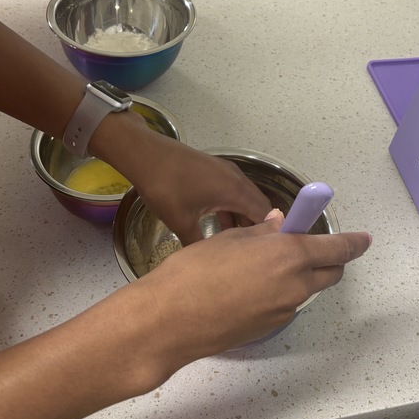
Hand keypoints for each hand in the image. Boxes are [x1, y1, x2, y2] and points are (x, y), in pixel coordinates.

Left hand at [126, 137, 272, 243]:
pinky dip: (232, 207)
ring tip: (239, 243)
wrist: (146, 155)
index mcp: (235, 191)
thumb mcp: (181, 222)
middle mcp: (237, 179)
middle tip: (256, 253)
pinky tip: (221, 225)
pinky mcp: (215, 169)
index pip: (266, 214)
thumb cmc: (165, 188)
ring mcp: (226, 171)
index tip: (272, 254)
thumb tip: (206, 262)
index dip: (272, 234)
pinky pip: (233, 191)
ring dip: (244, 218)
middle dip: (259, 228)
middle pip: (259, 205)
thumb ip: (199, 244)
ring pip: (245, 198)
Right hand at [129, 211, 371, 371]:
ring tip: (262, 264)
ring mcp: (283, 311)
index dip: (354, 243)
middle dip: (328, 260)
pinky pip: (285, 305)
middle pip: (329, 274)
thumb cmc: (195, 271)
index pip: (337, 249)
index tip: (364, 239)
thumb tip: (280, 224)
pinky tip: (247, 287)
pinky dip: (279, 292)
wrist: (170, 320)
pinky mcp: (268, 328)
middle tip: (308, 247)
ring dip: (299, 276)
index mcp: (289, 255)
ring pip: (305, 289)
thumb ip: (263, 232)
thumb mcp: (230, 239)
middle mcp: (295, 285)